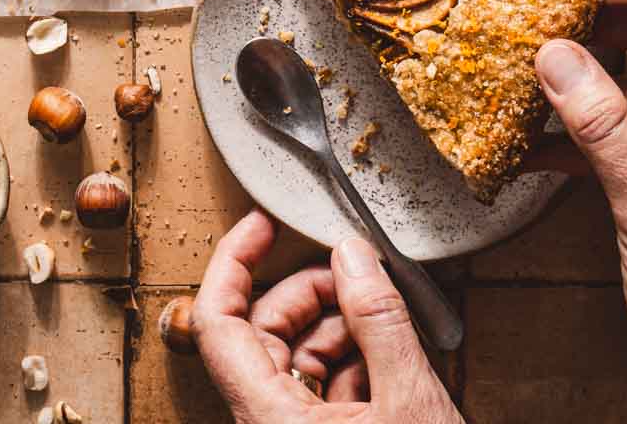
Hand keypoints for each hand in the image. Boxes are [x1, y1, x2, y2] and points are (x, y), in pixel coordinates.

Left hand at [191, 209, 462, 422]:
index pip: (217, 324)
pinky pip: (320, 392)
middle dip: (307, 293)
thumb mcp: (409, 400)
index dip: (233, 262)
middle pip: (260, 336)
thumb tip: (351, 252)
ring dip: (336, 328)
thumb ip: (378, 318)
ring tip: (383, 323)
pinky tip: (389, 360)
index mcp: (268, 423)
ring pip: (293, 361)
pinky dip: (352, 364)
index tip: (262, 223)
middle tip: (352, 272)